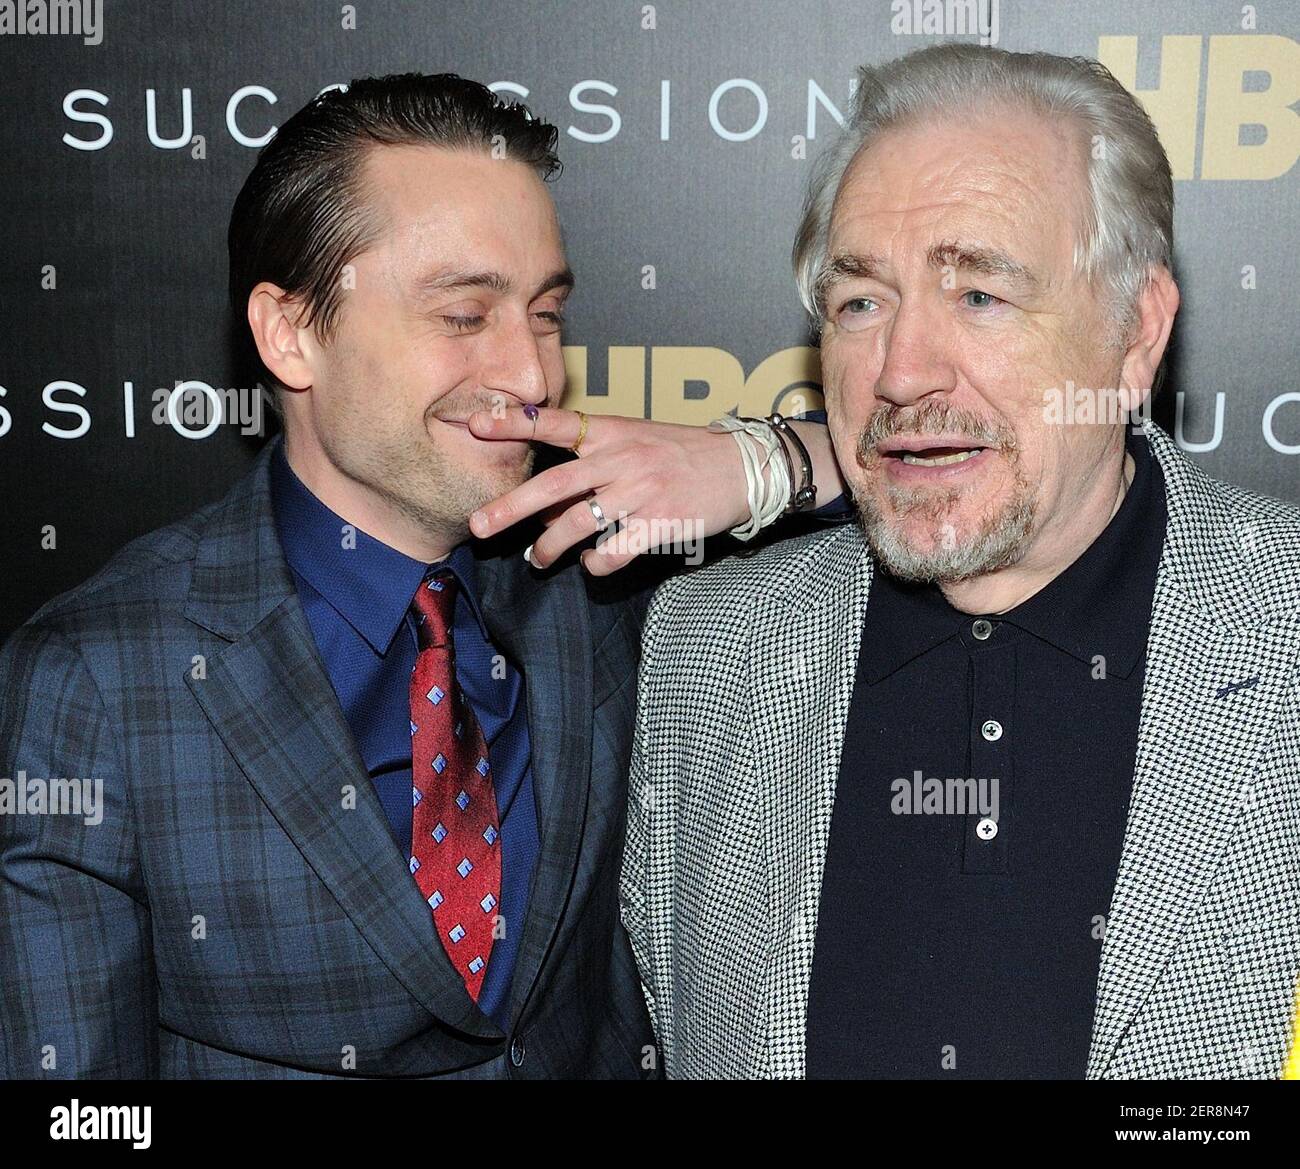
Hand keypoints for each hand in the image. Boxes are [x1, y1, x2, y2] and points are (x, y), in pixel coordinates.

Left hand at [466, 406, 749, 574]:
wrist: (744, 466)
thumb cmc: (684, 454)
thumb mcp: (638, 439)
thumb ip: (593, 462)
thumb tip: (545, 501)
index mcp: (614, 432)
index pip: (556, 423)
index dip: (515, 423)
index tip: (477, 425)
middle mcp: (624, 459)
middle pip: (555, 485)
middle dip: (511, 507)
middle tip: (478, 525)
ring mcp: (643, 493)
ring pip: (580, 524)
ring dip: (550, 547)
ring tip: (536, 559)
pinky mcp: (662, 524)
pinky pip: (616, 551)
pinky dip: (597, 563)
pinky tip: (593, 565)